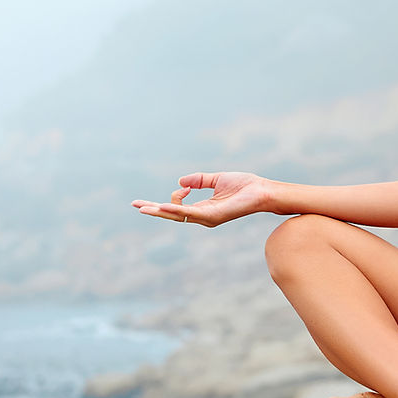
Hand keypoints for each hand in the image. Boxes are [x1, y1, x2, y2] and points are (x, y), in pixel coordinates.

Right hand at [132, 172, 270, 227]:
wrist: (262, 191)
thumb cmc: (244, 186)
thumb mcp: (216, 179)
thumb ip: (199, 180)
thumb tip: (180, 183)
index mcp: (203, 208)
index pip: (177, 208)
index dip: (174, 196)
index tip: (184, 186)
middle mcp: (202, 216)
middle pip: (172, 214)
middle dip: (153, 210)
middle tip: (135, 205)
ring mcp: (207, 218)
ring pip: (177, 216)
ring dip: (159, 211)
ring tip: (142, 208)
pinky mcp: (212, 216)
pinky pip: (190, 214)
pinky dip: (176, 209)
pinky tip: (164, 206)